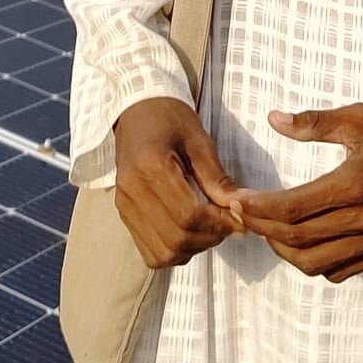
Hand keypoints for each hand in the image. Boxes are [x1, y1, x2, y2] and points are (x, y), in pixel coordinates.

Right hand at [110, 97, 244, 269]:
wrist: (136, 111)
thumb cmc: (170, 119)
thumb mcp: (199, 140)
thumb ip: (217, 177)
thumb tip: (239, 209)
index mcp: (151, 165)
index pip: (188, 214)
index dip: (219, 224)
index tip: (239, 220)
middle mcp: (132, 189)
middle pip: (176, 237)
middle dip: (209, 238)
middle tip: (228, 226)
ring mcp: (124, 204)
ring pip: (163, 252)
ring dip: (192, 248)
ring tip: (209, 229)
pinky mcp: (123, 214)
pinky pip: (150, 252)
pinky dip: (174, 251)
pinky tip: (189, 233)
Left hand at [232, 95, 362, 282]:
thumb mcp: (359, 117)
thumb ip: (314, 122)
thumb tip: (274, 119)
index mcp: (355, 184)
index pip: (293, 208)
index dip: (258, 209)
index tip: (236, 201)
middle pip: (297, 240)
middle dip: (262, 230)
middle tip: (243, 216)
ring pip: (316, 264)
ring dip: (285, 252)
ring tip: (269, 232)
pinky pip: (341, 271)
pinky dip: (315, 264)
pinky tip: (304, 245)